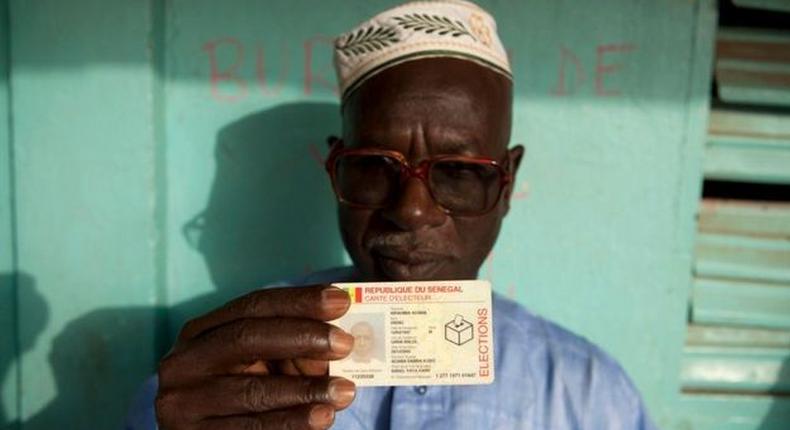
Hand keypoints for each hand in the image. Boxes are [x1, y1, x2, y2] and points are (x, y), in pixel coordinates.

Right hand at [155, 285, 355, 428]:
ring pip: (251, 390)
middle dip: (302, 337)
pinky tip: (322, 417)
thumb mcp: (262, 365)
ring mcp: (184, 402)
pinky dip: (291, 423)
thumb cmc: (244, 394)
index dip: (299, 301)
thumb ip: (292, 351)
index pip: (253, 306)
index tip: (341, 301)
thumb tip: (335, 343)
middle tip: (345, 343)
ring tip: (345, 391)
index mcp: (201, 332)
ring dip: (306, 390)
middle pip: (246, 338)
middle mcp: (184, 361)